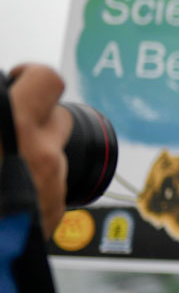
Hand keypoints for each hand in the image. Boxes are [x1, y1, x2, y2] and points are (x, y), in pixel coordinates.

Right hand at [4, 64, 72, 234]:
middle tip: (9, 130)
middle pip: (58, 119)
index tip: (18, 80)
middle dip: (37, 120)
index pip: (47, 80)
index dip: (32, 76)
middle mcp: (40, 154)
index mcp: (14, 126)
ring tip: (2, 167)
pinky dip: (31, 188)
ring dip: (32, 157)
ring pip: (53, 157)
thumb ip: (1, 119)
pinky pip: (48, 191)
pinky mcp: (50, 216)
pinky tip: (6, 195)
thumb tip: (6, 105)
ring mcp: (49, 187)